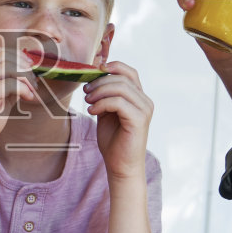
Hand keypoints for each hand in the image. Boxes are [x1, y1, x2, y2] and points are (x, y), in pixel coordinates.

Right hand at [0, 37, 39, 161]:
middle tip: (34, 81)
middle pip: (4, 56)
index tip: (31, 70)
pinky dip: (25, 89)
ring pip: (8, 67)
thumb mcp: (2, 96)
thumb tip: (29, 68)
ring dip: (26, 77)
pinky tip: (29, 98)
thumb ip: (11, 81)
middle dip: (24, 66)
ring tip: (33, 90)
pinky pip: (11, 83)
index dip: (19, 57)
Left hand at [84, 60, 152, 181]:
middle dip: (100, 82)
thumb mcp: (106, 112)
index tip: (93, 72)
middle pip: (122, 78)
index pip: (129, 72)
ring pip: (121, 88)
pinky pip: (119, 102)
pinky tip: (92, 111)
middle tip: (85, 92)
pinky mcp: (139, 120)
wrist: (120, 165)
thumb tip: (94, 75)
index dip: (112, 67)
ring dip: (99, 92)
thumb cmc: (113, 140)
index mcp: (139, 98)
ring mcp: (144, 110)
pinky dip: (102, 103)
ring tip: (87, 102)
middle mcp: (145, 102)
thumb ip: (104, 95)